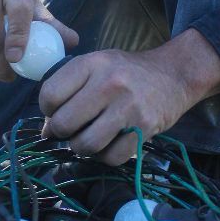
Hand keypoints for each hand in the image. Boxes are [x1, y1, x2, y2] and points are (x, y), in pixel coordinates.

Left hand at [39, 29, 219, 164]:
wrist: (173, 75)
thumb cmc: (126, 72)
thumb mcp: (96, 67)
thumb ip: (68, 91)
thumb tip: (45, 131)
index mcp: (92, 63)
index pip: (50, 95)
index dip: (47, 110)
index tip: (57, 111)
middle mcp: (109, 83)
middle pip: (64, 124)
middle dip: (62, 132)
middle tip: (71, 130)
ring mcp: (128, 107)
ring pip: (85, 145)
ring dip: (82, 148)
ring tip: (89, 138)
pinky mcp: (144, 128)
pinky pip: (111, 157)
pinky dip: (105, 156)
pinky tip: (109, 144)